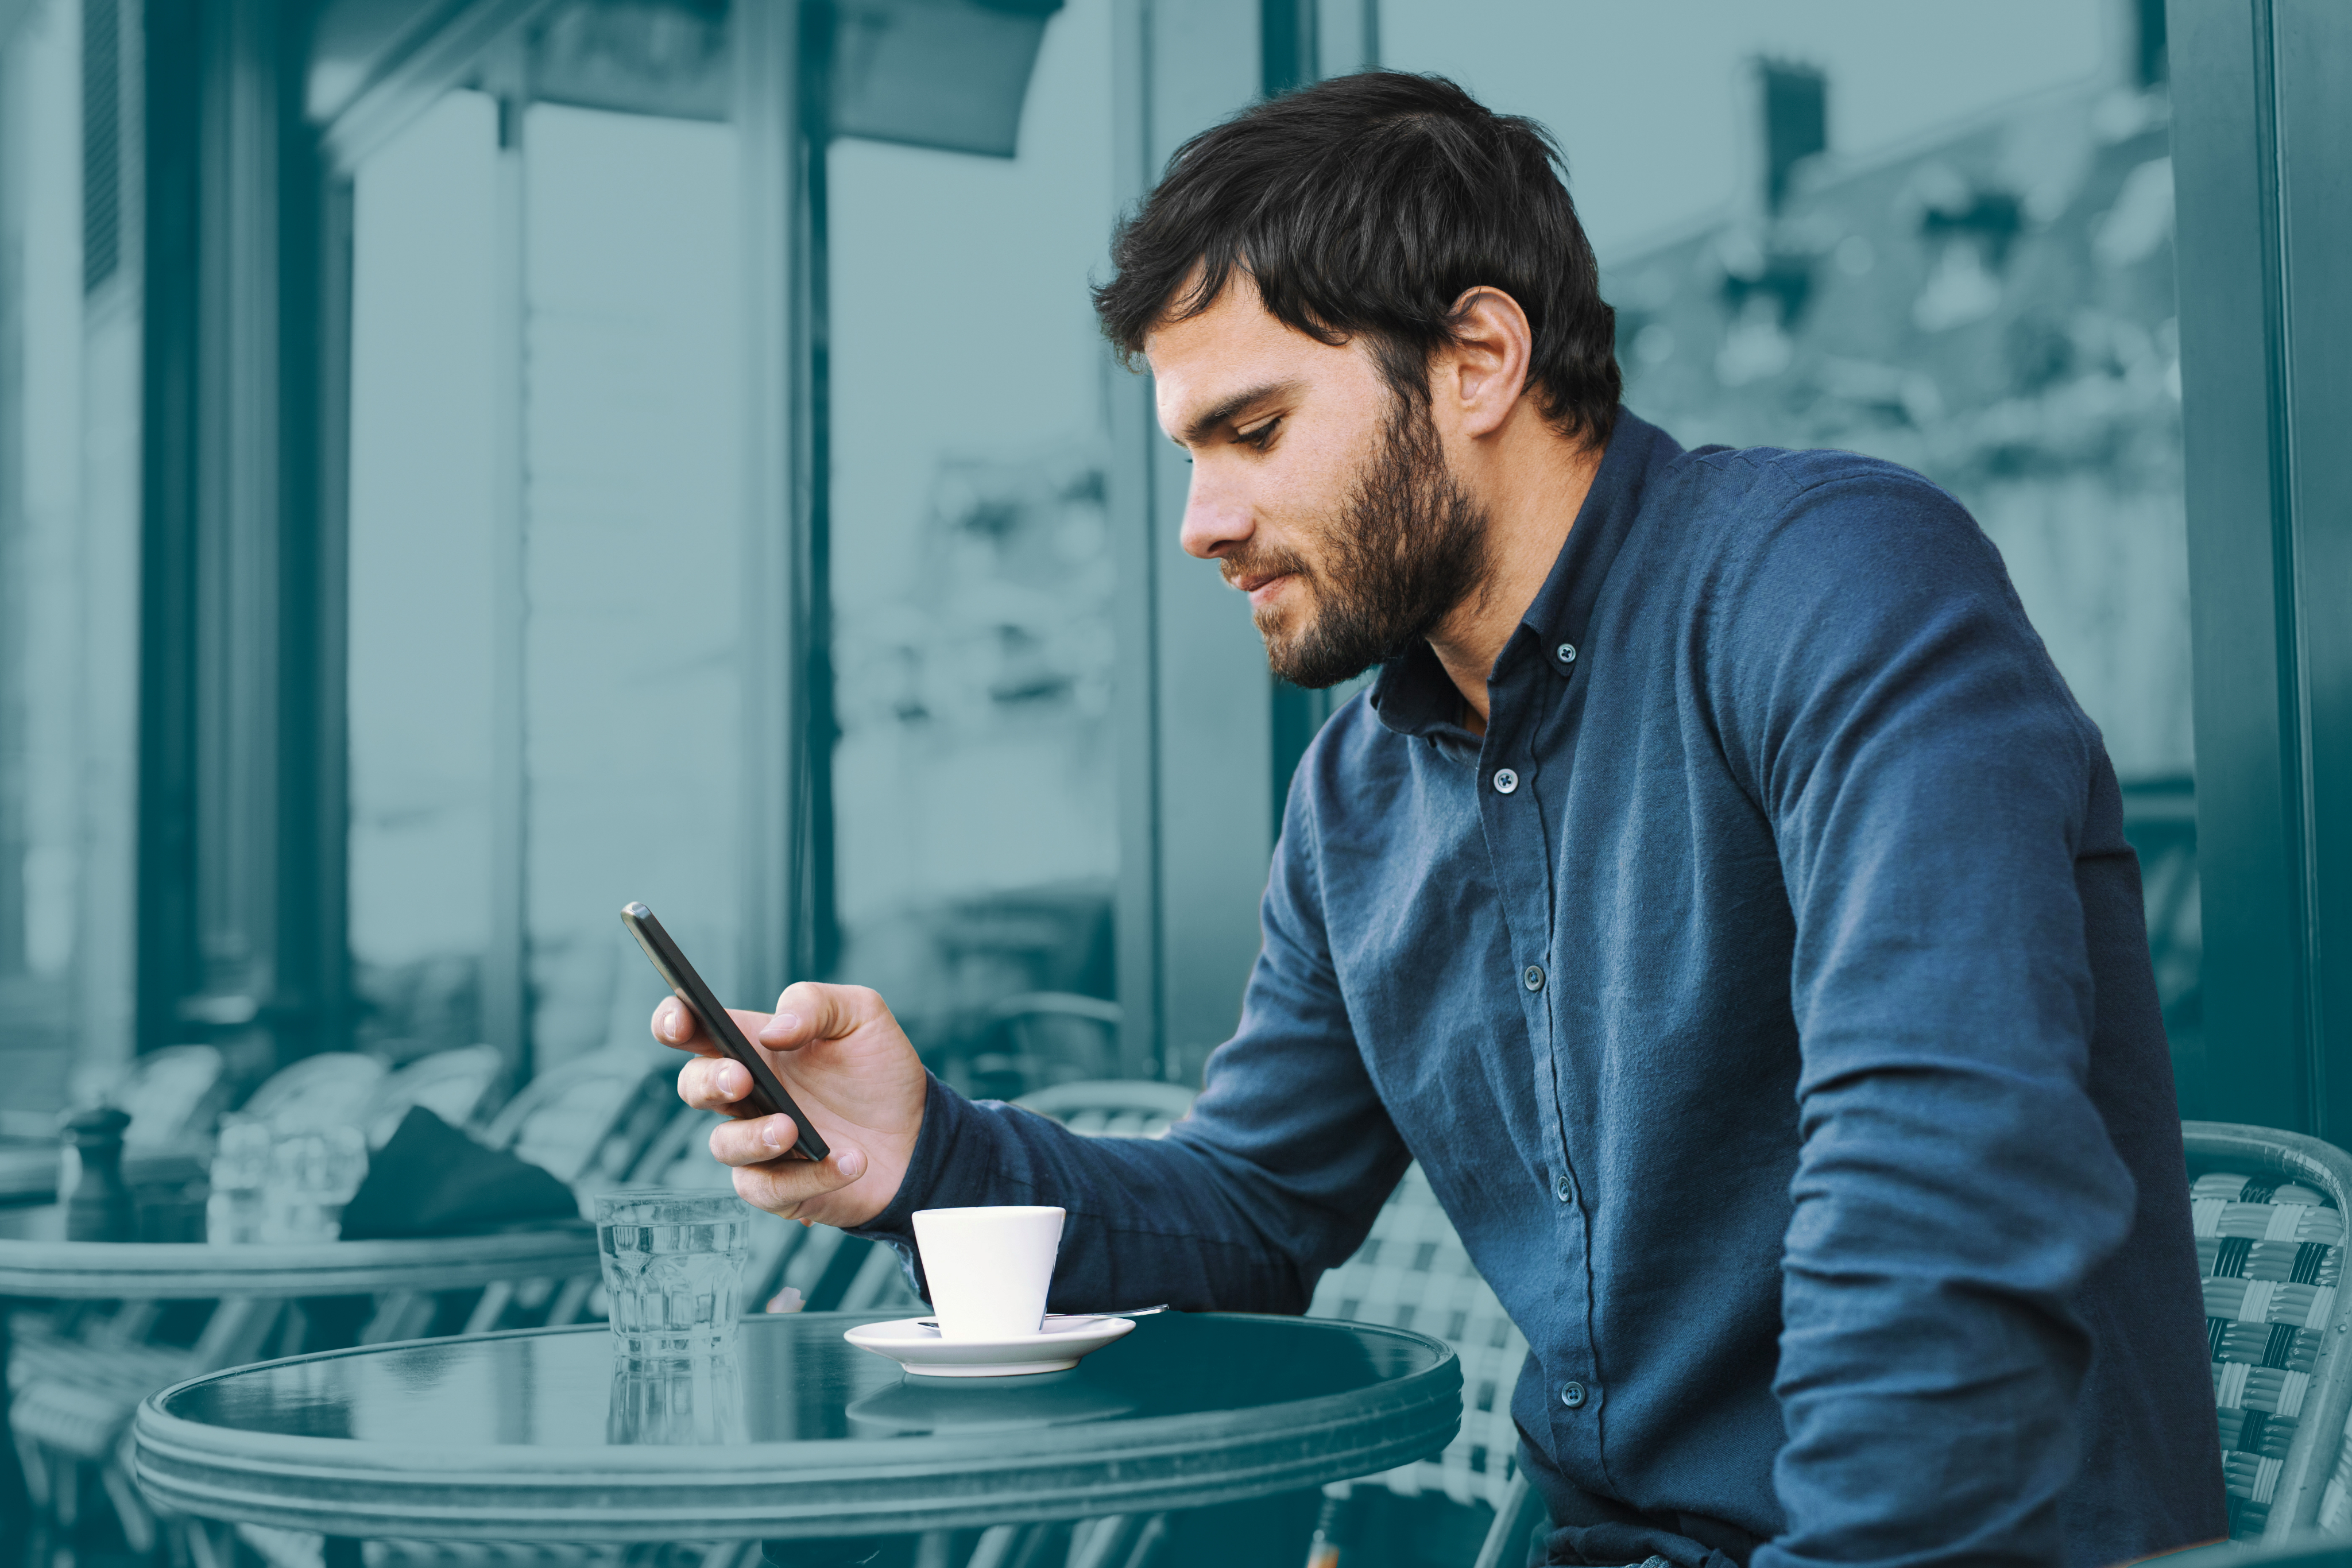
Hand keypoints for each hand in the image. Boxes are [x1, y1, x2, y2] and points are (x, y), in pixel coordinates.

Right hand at [655, 982, 927, 1228]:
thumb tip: (773, 1032)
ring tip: (794, 1128)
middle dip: (709, 1081)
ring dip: (754, 1137)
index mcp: (752, 1045)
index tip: (679, 1022)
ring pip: (723, 1145)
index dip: (673, 1021)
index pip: (693, 1029)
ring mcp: (757, 1143)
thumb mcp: (860, 1015)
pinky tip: (849, 1160)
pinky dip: (811, 1175)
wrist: (918, 1130)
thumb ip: (814, 1004)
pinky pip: (771, 1188)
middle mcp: (745, 1094)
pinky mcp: (780, 1188)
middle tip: (741, 1079)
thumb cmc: (878, 1069)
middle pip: (694, 1086)